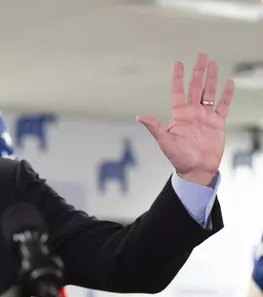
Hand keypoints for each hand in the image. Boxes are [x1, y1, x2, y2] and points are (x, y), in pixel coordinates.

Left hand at [137, 53, 234, 185]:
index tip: (178, 63)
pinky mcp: (217, 123)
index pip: (178, 91)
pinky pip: (223, 105)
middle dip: (198, 71)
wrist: (196, 169)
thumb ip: (154, 127)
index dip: (178, 77)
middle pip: (195, 86)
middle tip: (200, 55)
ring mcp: (205, 116)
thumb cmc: (178, 158)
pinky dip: (226, 94)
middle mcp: (192, 112)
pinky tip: (228, 83)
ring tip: (212, 64)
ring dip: (211, 78)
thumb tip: (139, 117)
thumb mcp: (164, 141)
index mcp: (179, 115)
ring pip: (209, 92)